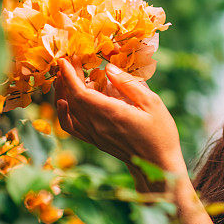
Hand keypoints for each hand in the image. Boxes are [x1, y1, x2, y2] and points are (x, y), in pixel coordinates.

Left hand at [53, 57, 186, 177]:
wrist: (157, 164)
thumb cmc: (160, 132)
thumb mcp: (152, 103)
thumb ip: (129, 84)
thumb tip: (108, 67)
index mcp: (111, 114)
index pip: (80, 93)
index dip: (69, 75)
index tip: (65, 59)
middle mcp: (97, 126)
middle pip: (71, 99)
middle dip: (66, 78)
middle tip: (69, 61)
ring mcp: (94, 135)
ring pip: (68, 112)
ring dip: (63, 92)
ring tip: (65, 77)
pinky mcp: (95, 141)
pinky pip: (71, 127)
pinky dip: (63, 114)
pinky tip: (65, 103)